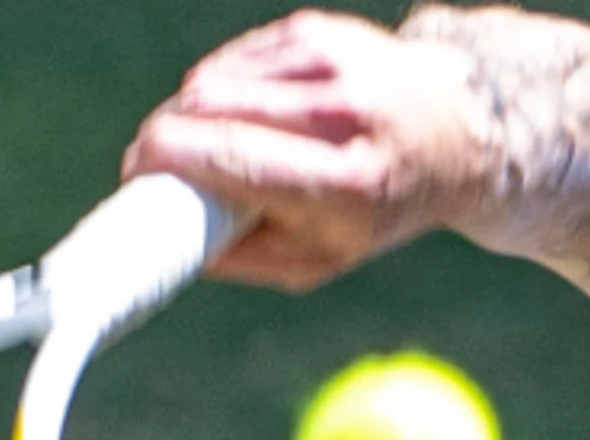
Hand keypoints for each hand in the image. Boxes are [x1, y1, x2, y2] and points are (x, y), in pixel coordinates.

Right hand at [120, 12, 496, 291]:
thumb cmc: (377, 207)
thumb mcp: (323, 257)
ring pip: (215, 79)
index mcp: (351, 186)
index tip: (133, 173)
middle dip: (165, 135)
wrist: (455, 132)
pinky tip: (240, 112)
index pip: (239, 159)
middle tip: (149, 164)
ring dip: (188, 114)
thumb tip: (166, 236)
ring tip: (202, 145)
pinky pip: (234, 61)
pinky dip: (218, 89)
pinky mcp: (316, 32)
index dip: (170, 161)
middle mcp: (346, 116)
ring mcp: (332, 64)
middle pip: (215, 109)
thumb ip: (243, 255)